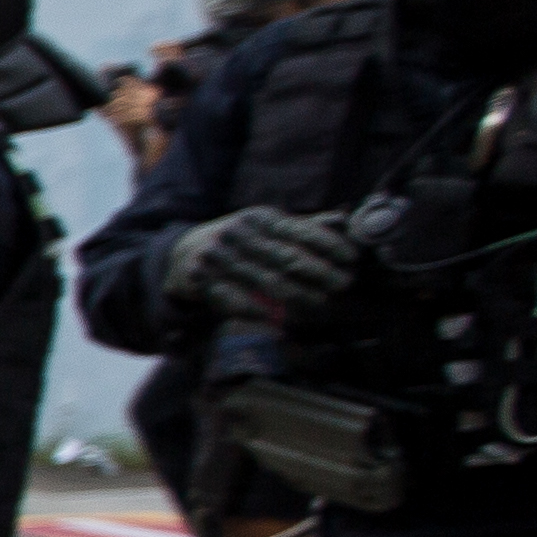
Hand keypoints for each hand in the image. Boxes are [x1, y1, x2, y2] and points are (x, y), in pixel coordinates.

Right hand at [158, 204, 366, 322]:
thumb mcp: (267, 226)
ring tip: (321, 303)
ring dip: (299, 296)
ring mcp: (218, 257)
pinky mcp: (203, 281)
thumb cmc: (239, 240)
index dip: (329, 244)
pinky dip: (261, 312)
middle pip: (287, 257)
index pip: (299, 230)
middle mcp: (237, 234)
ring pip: (267, 282)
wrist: (185, 253)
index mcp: (258, 217)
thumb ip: (304, 226)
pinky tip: (281, 319)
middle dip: (321, 272)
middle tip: (344, 283)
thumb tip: (343, 220)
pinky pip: (237, 301)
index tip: (351, 258)